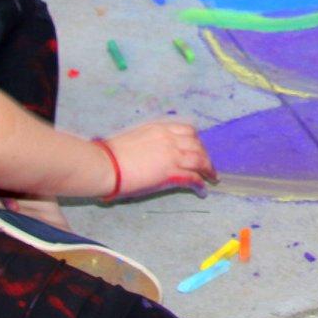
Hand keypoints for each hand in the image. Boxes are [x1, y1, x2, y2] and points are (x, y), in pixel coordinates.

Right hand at [104, 120, 218, 196]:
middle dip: (204, 153)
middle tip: (206, 163)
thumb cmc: (109, 154)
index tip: (197, 147)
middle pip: (197, 144)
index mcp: (159, 128)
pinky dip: (200, 184)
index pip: (186, 130)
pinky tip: (202, 190)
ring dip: (208, 168)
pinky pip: (193, 178)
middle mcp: (169, 138)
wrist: (105, 164)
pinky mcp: (171, 173)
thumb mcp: (133, 138)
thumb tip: (146, 151)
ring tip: (212, 177)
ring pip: (200, 159)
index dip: (195, 140)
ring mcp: (172, 155)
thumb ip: (146, 141)